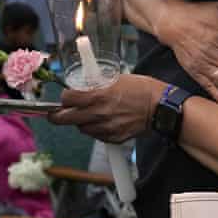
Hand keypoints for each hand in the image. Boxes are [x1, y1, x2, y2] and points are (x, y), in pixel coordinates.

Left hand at [48, 74, 163, 142]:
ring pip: (80, 128)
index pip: (66, 98)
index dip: (65, 97)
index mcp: (98, 95)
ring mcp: (104, 128)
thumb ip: (97, 84)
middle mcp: (98, 113)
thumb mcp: (117, 79)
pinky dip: (96, 129)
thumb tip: (83, 83)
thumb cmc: (142, 89)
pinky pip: (95, 135)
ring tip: (93, 114)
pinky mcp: (112, 138)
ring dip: (81, 121)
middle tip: (57, 113)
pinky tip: (106, 121)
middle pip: (63, 119)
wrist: (160, 108)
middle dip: (57, 115)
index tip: (67, 96)